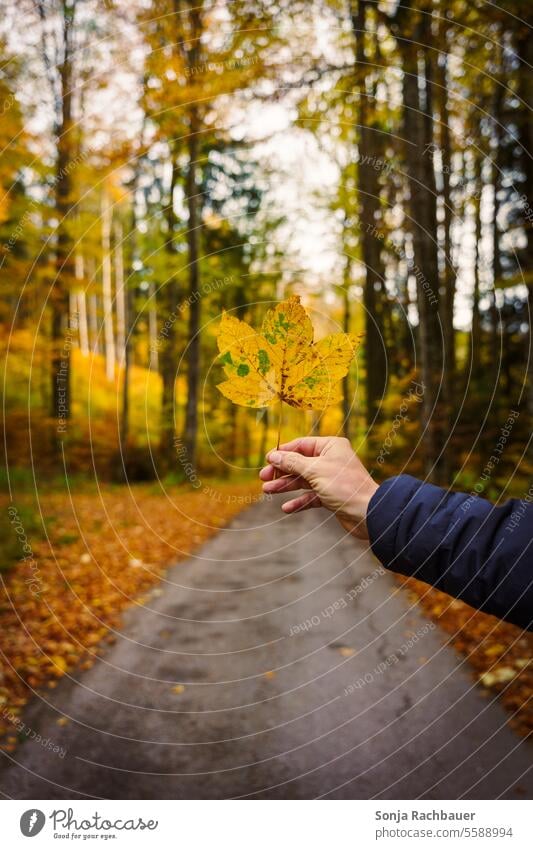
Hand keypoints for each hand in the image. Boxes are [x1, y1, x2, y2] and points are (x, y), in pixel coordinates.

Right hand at [259, 436, 378, 539]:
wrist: (367, 512)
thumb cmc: (344, 486)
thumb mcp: (314, 470)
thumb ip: (292, 463)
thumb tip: (273, 456)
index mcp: (331, 447)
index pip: (301, 445)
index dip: (283, 452)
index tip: (267, 459)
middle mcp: (331, 460)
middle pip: (299, 463)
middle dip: (281, 471)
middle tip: (263, 478)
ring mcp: (330, 478)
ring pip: (303, 480)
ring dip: (286, 486)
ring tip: (268, 491)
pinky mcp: (331, 496)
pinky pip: (310, 496)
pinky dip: (299, 501)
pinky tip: (286, 508)